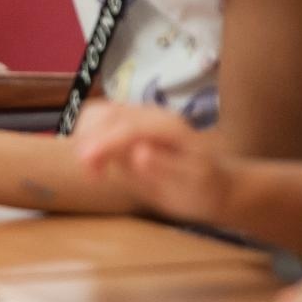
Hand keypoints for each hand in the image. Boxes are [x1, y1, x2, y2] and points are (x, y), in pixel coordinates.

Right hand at [73, 101, 231, 223]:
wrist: (216, 185)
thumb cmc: (207, 188)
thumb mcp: (194, 183)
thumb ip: (167, 167)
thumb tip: (138, 153)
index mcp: (170, 128)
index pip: (128, 127)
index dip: (104, 143)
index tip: (87, 163)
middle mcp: (152, 115)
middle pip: (106, 114)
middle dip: (89, 140)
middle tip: (92, 175)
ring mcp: (139, 116)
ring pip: (98, 113)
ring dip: (85, 137)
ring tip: (93, 170)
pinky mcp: (129, 123)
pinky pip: (99, 120)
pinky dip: (88, 137)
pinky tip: (96, 162)